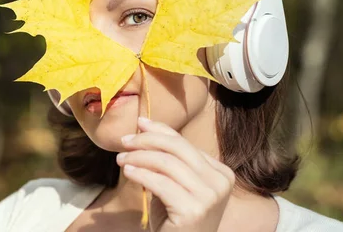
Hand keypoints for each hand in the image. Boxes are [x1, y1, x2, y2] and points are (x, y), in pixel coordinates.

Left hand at [116, 117, 234, 231]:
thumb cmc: (174, 219)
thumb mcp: (173, 183)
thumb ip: (166, 158)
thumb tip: (144, 125)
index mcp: (221, 173)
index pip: (186, 142)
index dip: (160, 130)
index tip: (139, 123)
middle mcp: (220, 182)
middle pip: (177, 148)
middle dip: (147, 140)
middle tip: (125, 141)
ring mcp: (210, 197)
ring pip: (167, 163)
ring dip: (139, 157)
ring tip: (121, 160)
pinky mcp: (194, 210)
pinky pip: (160, 183)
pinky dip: (140, 174)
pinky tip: (128, 172)